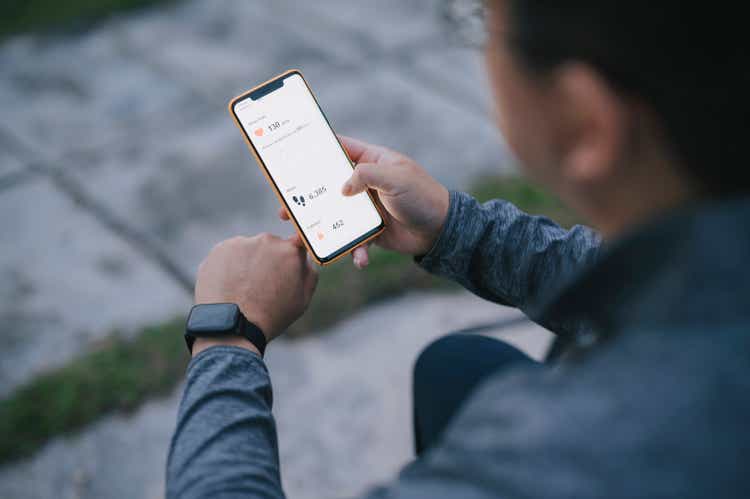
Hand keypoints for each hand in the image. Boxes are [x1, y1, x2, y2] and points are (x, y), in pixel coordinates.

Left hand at [193, 234, 317, 353]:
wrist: (233, 326)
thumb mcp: (302, 299)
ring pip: (248, 249)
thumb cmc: (271, 316)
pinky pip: (229, 254)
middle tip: (262, 284)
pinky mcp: (219, 250)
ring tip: (243, 288)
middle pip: (270, 246)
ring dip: (248, 262)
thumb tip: (304, 257)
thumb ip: (308, 272)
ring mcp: (241, 243)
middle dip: (268, 260)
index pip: (296, 242)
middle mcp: (266, 241)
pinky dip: (229, 266)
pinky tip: (230, 285)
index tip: (284, 267)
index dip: (290, 257)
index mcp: (290, 250)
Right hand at [278, 136, 449, 267]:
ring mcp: (367, 207)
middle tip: (286, 205)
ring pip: (336, 215)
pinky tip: (357, 258)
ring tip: (302, 236)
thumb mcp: (395, 179)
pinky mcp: (371, 230)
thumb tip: (342, 188)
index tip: (293, 153)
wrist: (441, 230)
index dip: (318, 149)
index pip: (341, 148)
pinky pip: (354, 239)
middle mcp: (366, 182)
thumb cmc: (422, 196)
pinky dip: (353, 250)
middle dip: (308, 196)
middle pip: (330, 186)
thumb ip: (366, 176)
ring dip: (321, 226)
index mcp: (372, 161)